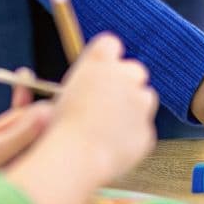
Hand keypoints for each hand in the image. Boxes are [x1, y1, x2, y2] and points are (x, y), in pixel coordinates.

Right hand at [5, 35, 158, 203]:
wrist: (74, 158)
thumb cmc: (57, 127)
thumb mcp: (60, 94)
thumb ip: (84, 81)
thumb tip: (91, 84)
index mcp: (99, 61)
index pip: (110, 44)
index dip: (105, 59)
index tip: (100, 71)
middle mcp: (124, 76)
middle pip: (134, 70)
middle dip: (124, 83)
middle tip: (107, 100)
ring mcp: (140, 104)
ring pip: (145, 98)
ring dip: (133, 107)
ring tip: (109, 124)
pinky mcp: (146, 131)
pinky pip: (143, 128)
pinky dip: (132, 135)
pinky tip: (112, 145)